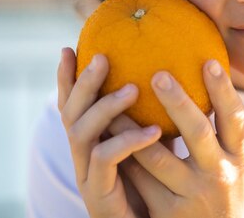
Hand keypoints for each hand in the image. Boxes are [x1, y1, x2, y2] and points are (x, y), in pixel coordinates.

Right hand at [57, 48, 161, 217]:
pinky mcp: (100, 196)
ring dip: (105, 107)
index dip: (67, 78)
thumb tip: (176, 80)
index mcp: (92, 143)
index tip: (70, 47)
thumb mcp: (155, 148)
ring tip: (132, 89)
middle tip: (102, 56)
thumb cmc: (159, 189)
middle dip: (82, 82)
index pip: (72, 105)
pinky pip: (105, 162)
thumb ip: (156, 118)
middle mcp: (84, 157)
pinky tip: (153, 130)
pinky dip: (126, 141)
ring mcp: (88, 176)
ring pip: (81, 133)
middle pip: (70, 113)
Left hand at [107, 60, 243, 217]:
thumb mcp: (233, 163)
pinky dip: (124, 156)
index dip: (223, 89)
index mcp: (239, 156)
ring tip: (115, 100)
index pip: (235, 117)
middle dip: (177, 101)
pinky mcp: (168, 214)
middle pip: (197, 131)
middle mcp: (219, 174)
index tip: (208, 60)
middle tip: (157, 74)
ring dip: (131, 127)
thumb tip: (208, 75)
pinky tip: (108, 138)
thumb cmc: (224, 191)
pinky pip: (140, 181)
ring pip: (156, 157)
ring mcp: (193, 195)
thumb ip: (222, 131)